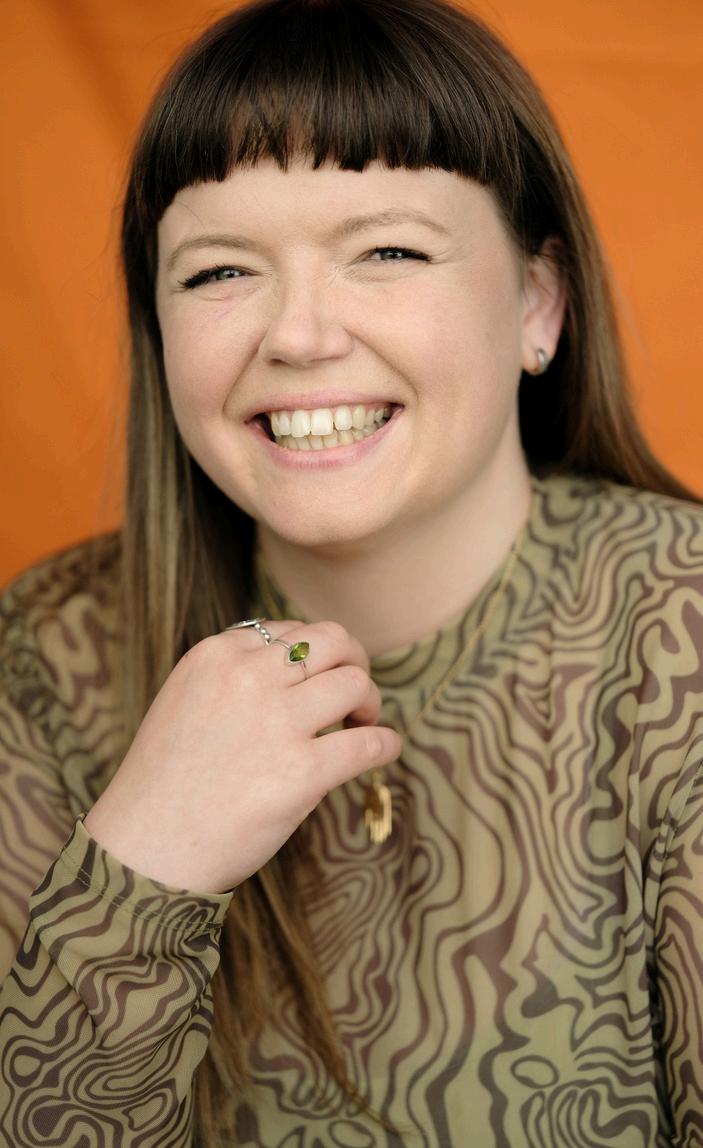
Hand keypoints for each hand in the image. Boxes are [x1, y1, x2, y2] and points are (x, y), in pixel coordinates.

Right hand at [83, 620, 400, 892]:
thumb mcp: (186, 700)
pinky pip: (368, 743)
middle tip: (355, 694)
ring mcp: (276, 723)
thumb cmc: (166, 784)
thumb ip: (233, 678)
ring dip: (369, 701)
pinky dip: (385, 743)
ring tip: (360, 724)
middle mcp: (247, 679)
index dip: (313, 655)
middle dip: (354, 661)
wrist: (145, 850)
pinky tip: (382, 751)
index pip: (289, 630)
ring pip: (356, 683)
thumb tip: (300, 670)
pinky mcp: (301, 773)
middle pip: (333, 640)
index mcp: (216, 656)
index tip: (317, 680)